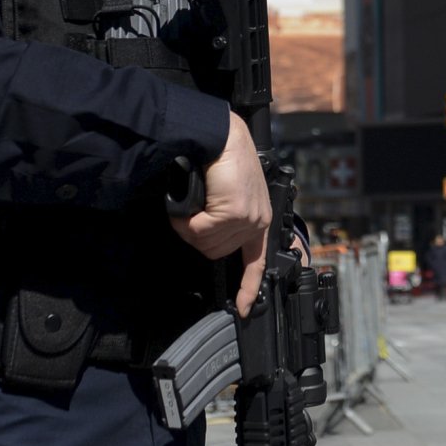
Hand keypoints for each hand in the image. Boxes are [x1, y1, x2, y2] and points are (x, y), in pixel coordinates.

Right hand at [172, 111, 270, 315]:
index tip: (244, 308)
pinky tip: (190, 202)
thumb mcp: (229, 193)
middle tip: (191, 213)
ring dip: (189, 226)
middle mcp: (257, 222)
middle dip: (197, 236)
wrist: (221, 136)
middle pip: (215, 253)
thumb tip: (204, 231)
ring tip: (191, 203)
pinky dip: (186, 219)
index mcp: (259, 219)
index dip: (249, 288)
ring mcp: (247, 219)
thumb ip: (224, 216)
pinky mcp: (234, 213)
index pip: (257, 263)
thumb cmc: (222, 159)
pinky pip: (198, 231)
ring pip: (204, 243)